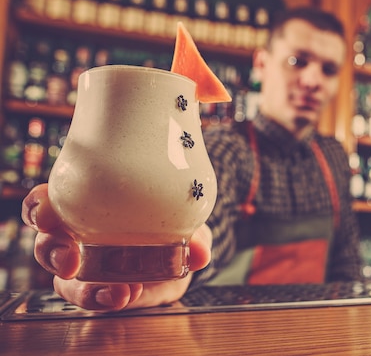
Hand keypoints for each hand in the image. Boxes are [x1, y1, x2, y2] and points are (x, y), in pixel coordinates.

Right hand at [21, 184, 211, 310]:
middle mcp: (78, 237)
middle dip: (52, 250)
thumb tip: (201, 251)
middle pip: (47, 244)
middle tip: (69, 259)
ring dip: (83, 289)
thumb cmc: (169, 224)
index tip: (47, 213)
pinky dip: (108, 300)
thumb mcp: (184, 221)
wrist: (181, 256)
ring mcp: (86, 268)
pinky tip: (127, 296)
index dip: (38, 206)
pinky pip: (93, 300)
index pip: (47, 202)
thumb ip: (194, 234)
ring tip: (115, 293)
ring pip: (64, 282)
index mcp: (86, 206)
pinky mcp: (99, 292)